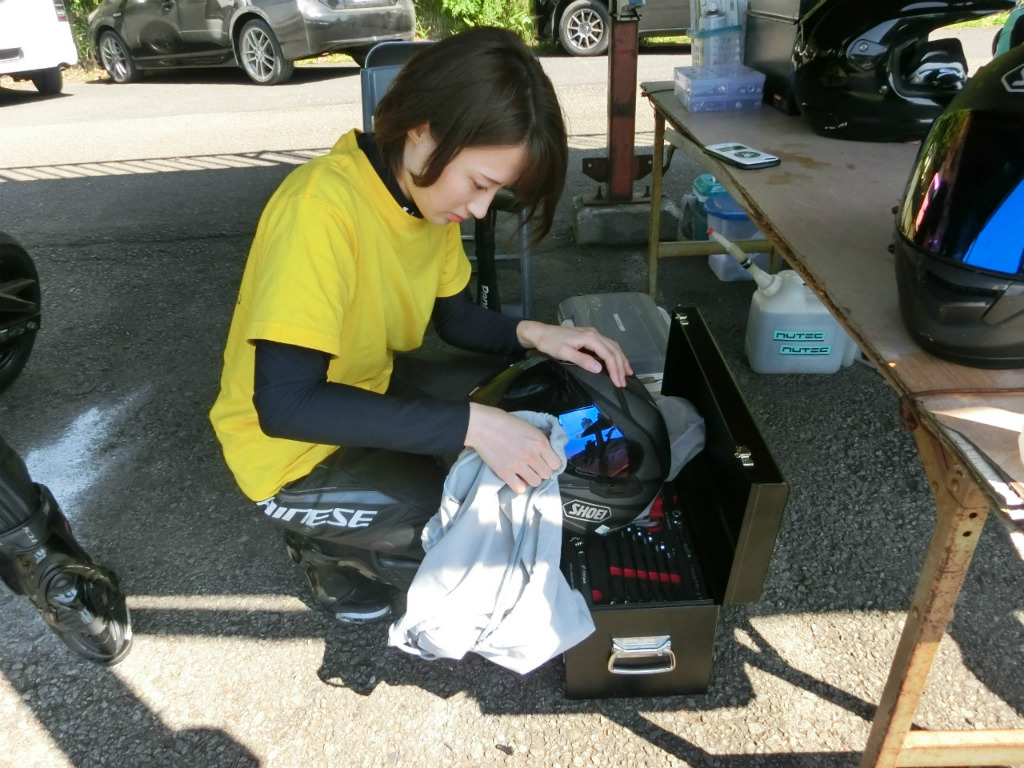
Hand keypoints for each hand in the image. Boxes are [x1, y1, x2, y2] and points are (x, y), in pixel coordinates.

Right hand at [465, 403, 561, 493]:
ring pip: (536, 482)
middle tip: (535, 465)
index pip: (556, 463)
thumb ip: (539, 439)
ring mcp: (518, 465)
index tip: (546, 461)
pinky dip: (520, 484)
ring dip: (532, 478)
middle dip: (542, 470)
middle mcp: (531, 455)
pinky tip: (517, 477)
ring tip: (526, 471)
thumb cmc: (503, 421)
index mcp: (539, 441)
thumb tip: (548, 450)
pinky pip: (520, 488)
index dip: (552, 463)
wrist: (481, 425)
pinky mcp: (505, 473)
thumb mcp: (528, 426)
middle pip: (547, 474)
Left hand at [516, 320, 632, 386]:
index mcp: (589, 337)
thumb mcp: (564, 353)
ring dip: (621, 360)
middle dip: (620, 367)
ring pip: (613, 346)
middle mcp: (594, 334)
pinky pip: (607, 345)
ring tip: (627, 373)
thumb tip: (599, 369)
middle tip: (623, 383)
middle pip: (613, 350)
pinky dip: (615, 354)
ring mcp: (593, 334)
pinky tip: (618, 361)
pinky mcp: (590, 336)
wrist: (540, 332)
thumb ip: (582, 360)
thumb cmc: (549, 343)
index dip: (615, 369)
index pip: (608, 354)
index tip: (618, 382)